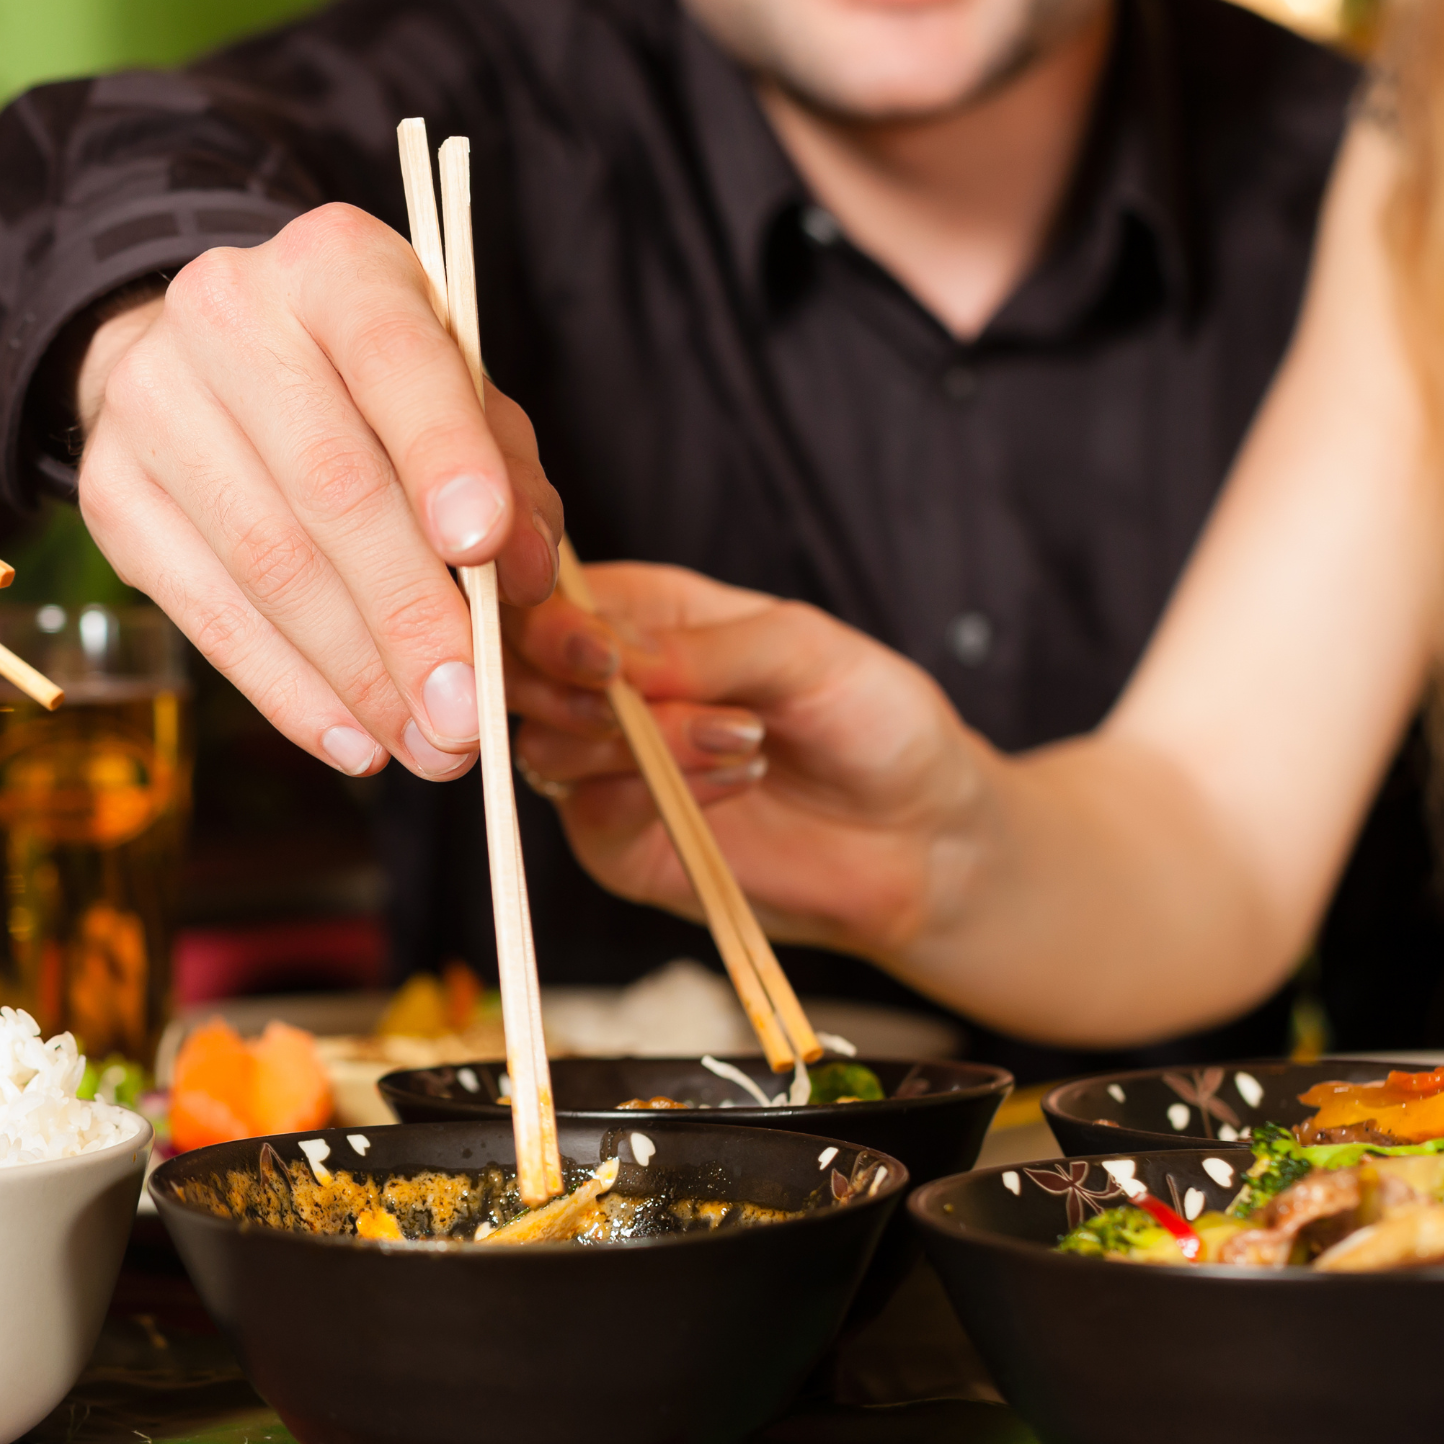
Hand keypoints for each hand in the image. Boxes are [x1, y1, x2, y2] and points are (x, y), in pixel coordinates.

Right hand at [74, 204, 563, 781]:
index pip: (394, 356)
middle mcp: (227, 314)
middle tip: (469, 711)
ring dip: (357, 674)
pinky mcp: (107, 491)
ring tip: (428, 746)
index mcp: (334, 265)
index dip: (444, 455)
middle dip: (408, 613)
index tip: (488, 552)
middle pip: (328, 483)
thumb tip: (523, 585)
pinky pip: (205, 614)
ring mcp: (151, 402)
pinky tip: (352, 739)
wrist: (205, 365)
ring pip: (266, 562)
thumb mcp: (454, 396)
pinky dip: (289, 691)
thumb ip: (507, 480)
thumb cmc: (362, 387)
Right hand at [508, 562, 992, 956]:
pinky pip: (592, 817)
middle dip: (571, 688)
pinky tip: (735, 781)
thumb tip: (614, 657)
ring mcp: (608, 769)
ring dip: (639, 743)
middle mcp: (610, 688)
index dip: (550, 622)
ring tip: (744, 739)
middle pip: (518, 674)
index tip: (599, 654)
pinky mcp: (622, 844)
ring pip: (546, 747)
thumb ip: (708, 647)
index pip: (549, 600)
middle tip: (648, 700)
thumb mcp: (808, 649)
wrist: (925, 836)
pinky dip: (655, 796)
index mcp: (644, 614)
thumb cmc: (874, 719)